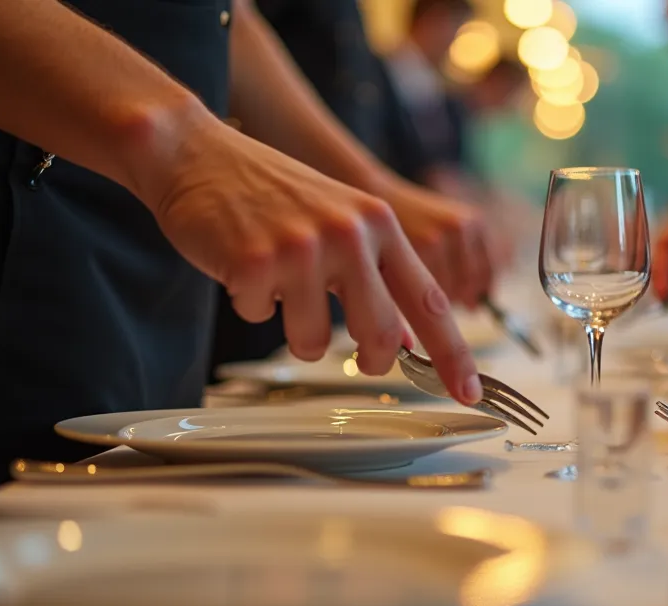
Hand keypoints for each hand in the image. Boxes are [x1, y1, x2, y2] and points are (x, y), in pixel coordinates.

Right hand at [145, 119, 481, 404]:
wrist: (196, 151)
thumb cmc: (270, 192)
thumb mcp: (341, 219)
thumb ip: (377, 274)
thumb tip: (404, 342)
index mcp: (379, 223)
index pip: (430, 300)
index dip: (453, 354)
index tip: (470, 392)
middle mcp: (349, 233)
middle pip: (378, 336)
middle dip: (370, 361)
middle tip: (356, 358)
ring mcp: (303, 247)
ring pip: (315, 342)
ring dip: (295, 331)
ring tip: (279, 288)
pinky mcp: (255, 261)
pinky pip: (259, 319)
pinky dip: (247, 303)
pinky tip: (240, 265)